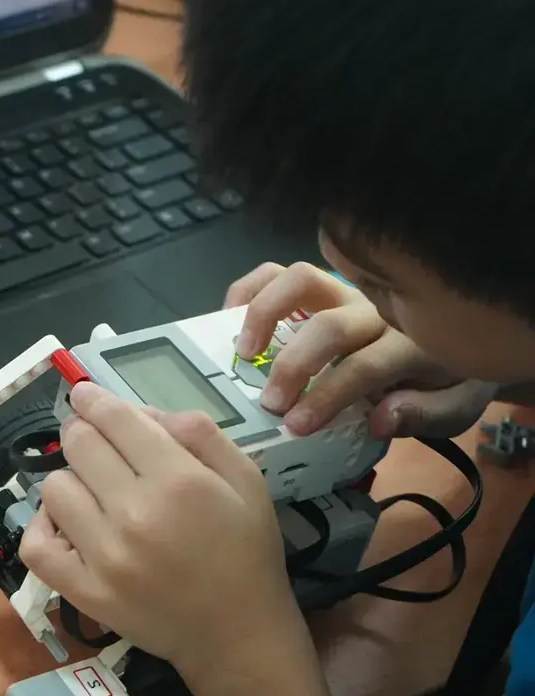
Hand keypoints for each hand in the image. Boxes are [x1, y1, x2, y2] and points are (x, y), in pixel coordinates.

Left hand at [20, 382, 347, 695]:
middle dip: (82, 431)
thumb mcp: (245, 477)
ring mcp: (104, 557)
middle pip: (79, 445)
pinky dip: (42, 527)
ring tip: (92, 489)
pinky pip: (37, 546)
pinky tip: (66, 522)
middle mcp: (135, 514)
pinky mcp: (85, 593)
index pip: (114, 419)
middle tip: (91, 438)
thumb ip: (198, 431)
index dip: (93, 399)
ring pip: (54, 488)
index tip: (84, 394)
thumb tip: (141, 413)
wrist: (237, 634)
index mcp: (178, 480)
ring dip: (69, 478)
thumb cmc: (245, 551)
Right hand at [225, 262, 496, 437]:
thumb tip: (378, 417)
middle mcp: (375, 310)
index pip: (363, 366)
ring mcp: (346, 290)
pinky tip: (233, 317)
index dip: (326, 395)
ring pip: (301, 279)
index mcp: (409, 345)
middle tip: (269, 401)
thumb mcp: (452, 409)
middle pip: (327, 326)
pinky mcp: (323, 283)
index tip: (295, 423)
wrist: (462, 335)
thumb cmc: (446, 379)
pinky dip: (252, 288)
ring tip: (244, 351)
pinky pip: (281, 271)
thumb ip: (421, 415)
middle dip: (293, 366)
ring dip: (264, 312)